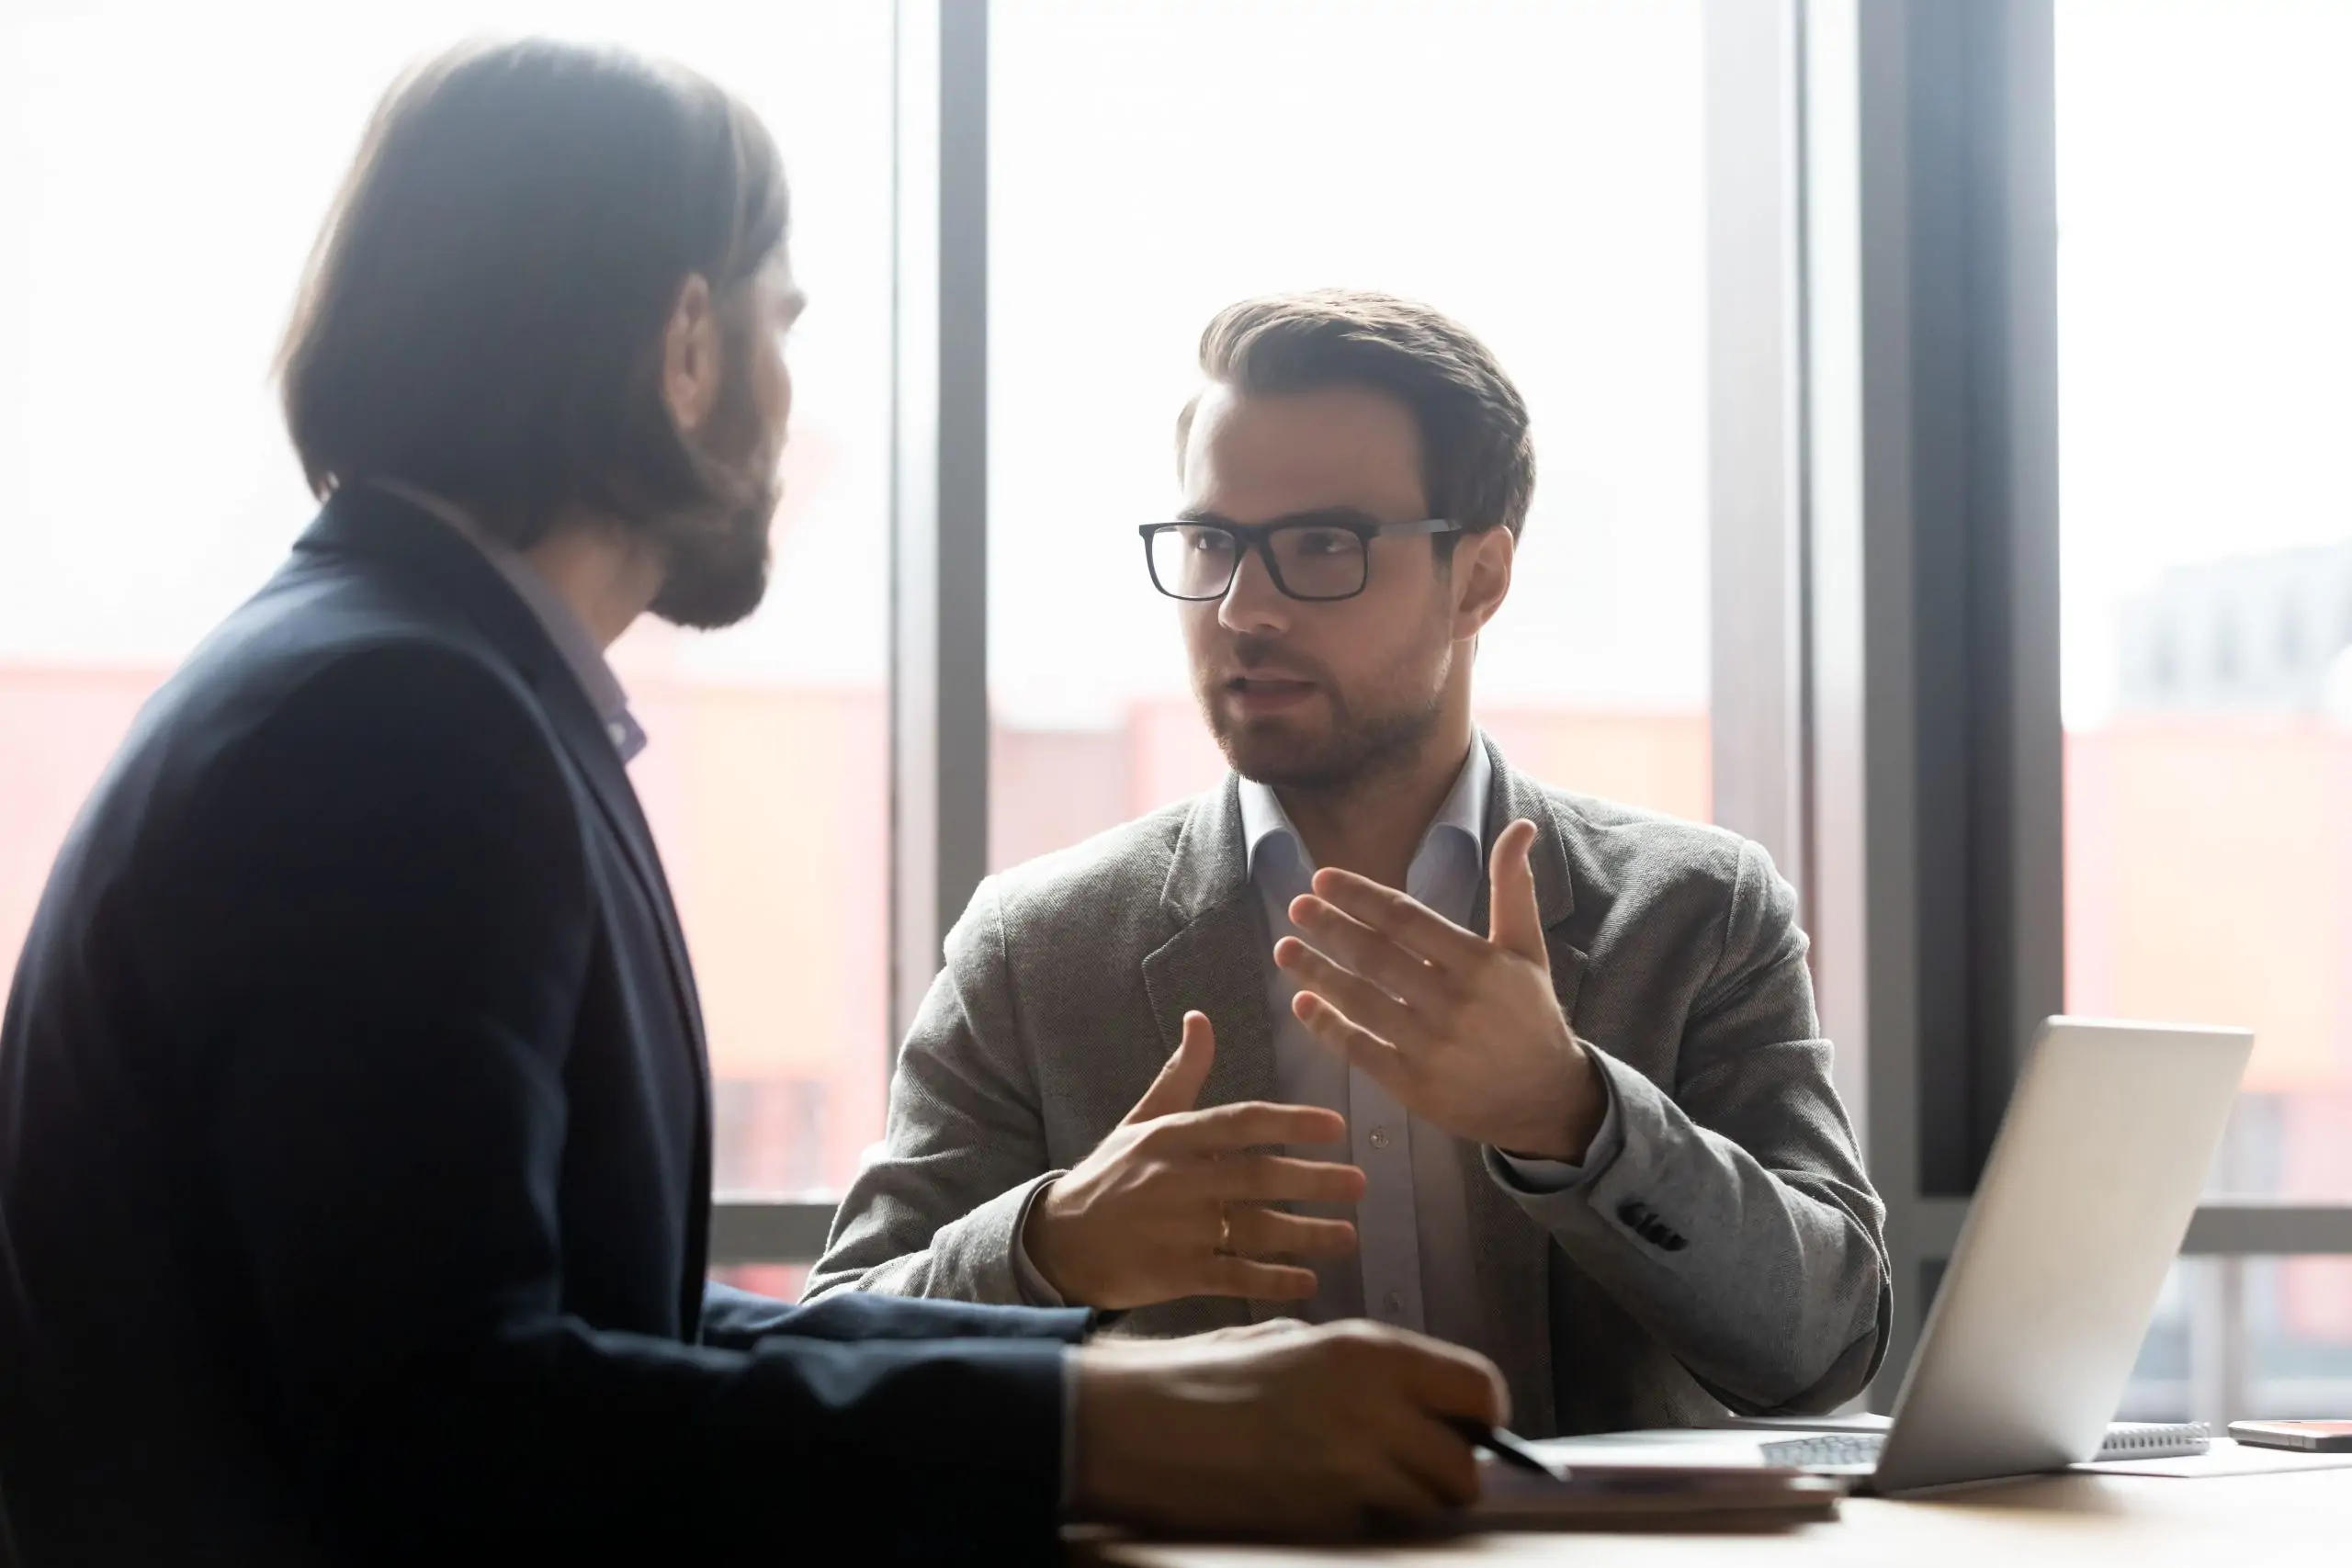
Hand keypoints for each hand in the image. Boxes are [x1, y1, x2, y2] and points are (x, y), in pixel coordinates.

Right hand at [1023, 1011, 1365, 1309]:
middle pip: (1259, 1177)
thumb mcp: (1142, 1120)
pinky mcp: (1176, 1274)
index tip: (1336, 1125)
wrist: (1059, 1240)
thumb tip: (1200, 1017)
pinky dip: (1274, 1280)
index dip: (1291, 1122)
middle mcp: (1179, 1179)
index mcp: (1173, 1136)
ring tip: (1349, 1237)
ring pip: (1255, 1229)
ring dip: (1307, 1234)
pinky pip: (1236, 1276)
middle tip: (1360, 1184)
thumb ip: (1180, 1075)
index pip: (1241, 1123)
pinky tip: (1308, 1282)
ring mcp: (1179, 1229)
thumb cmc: (1111, 1175)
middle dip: (1315, 1180)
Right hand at [1072, 1319, 1506, 1538]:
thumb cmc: (1207, 1377)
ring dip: (1410, 1504)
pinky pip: (1377, 1531)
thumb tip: (1425, 1404)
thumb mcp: (1297, 1342)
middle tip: (1415, 1469)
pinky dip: (1365, 1524)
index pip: (1481, 1389)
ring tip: (1363, 1484)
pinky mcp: (1323, 1522)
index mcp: (1369, 1352)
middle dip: (1450, 1476)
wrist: (1138, 1426)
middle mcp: (1373, 1409)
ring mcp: (1348, 1472)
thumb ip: (1368, 1371)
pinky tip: (1323, 1500)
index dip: (1482, 1417)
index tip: (1464, 1429)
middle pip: (1467, 1469)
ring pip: (1428, 1508)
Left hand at [1272, 819, 1605, 1161]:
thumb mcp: (1527, 949)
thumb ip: (1513, 888)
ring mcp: (1431, 1047)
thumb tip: (1520, 827)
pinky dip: (1327, 1025)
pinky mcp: (1414, 1086)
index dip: (1360, 897)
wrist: (1546, 1098)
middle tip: (1295, 907)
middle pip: (1375, 957)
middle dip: (1329, 928)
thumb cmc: (1530, 1013)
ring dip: (1316, 972)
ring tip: (1285, 949)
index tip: (1322, 879)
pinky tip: (1303, 1003)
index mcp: (1480, 963)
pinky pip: (1359, 1049)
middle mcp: (1454, 1003)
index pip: (1406, 920)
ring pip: (1360, 1001)